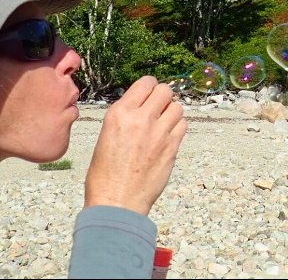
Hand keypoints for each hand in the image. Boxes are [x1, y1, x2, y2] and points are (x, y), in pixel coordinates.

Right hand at [84, 76, 186, 214]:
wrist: (116, 202)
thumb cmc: (104, 175)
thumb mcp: (106, 136)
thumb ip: (126, 118)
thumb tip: (142, 107)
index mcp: (119, 114)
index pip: (145, 83)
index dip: (149, 87)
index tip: (149, 95)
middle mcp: (140, 119)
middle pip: (165, 90)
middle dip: (162, 97)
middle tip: (158, 109)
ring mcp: (159, 133)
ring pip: (177, 107)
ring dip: (171, 112)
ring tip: (162, 124)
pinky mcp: (172, 147)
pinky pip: (183, 125)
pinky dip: (177, 127)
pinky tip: (168, 136)